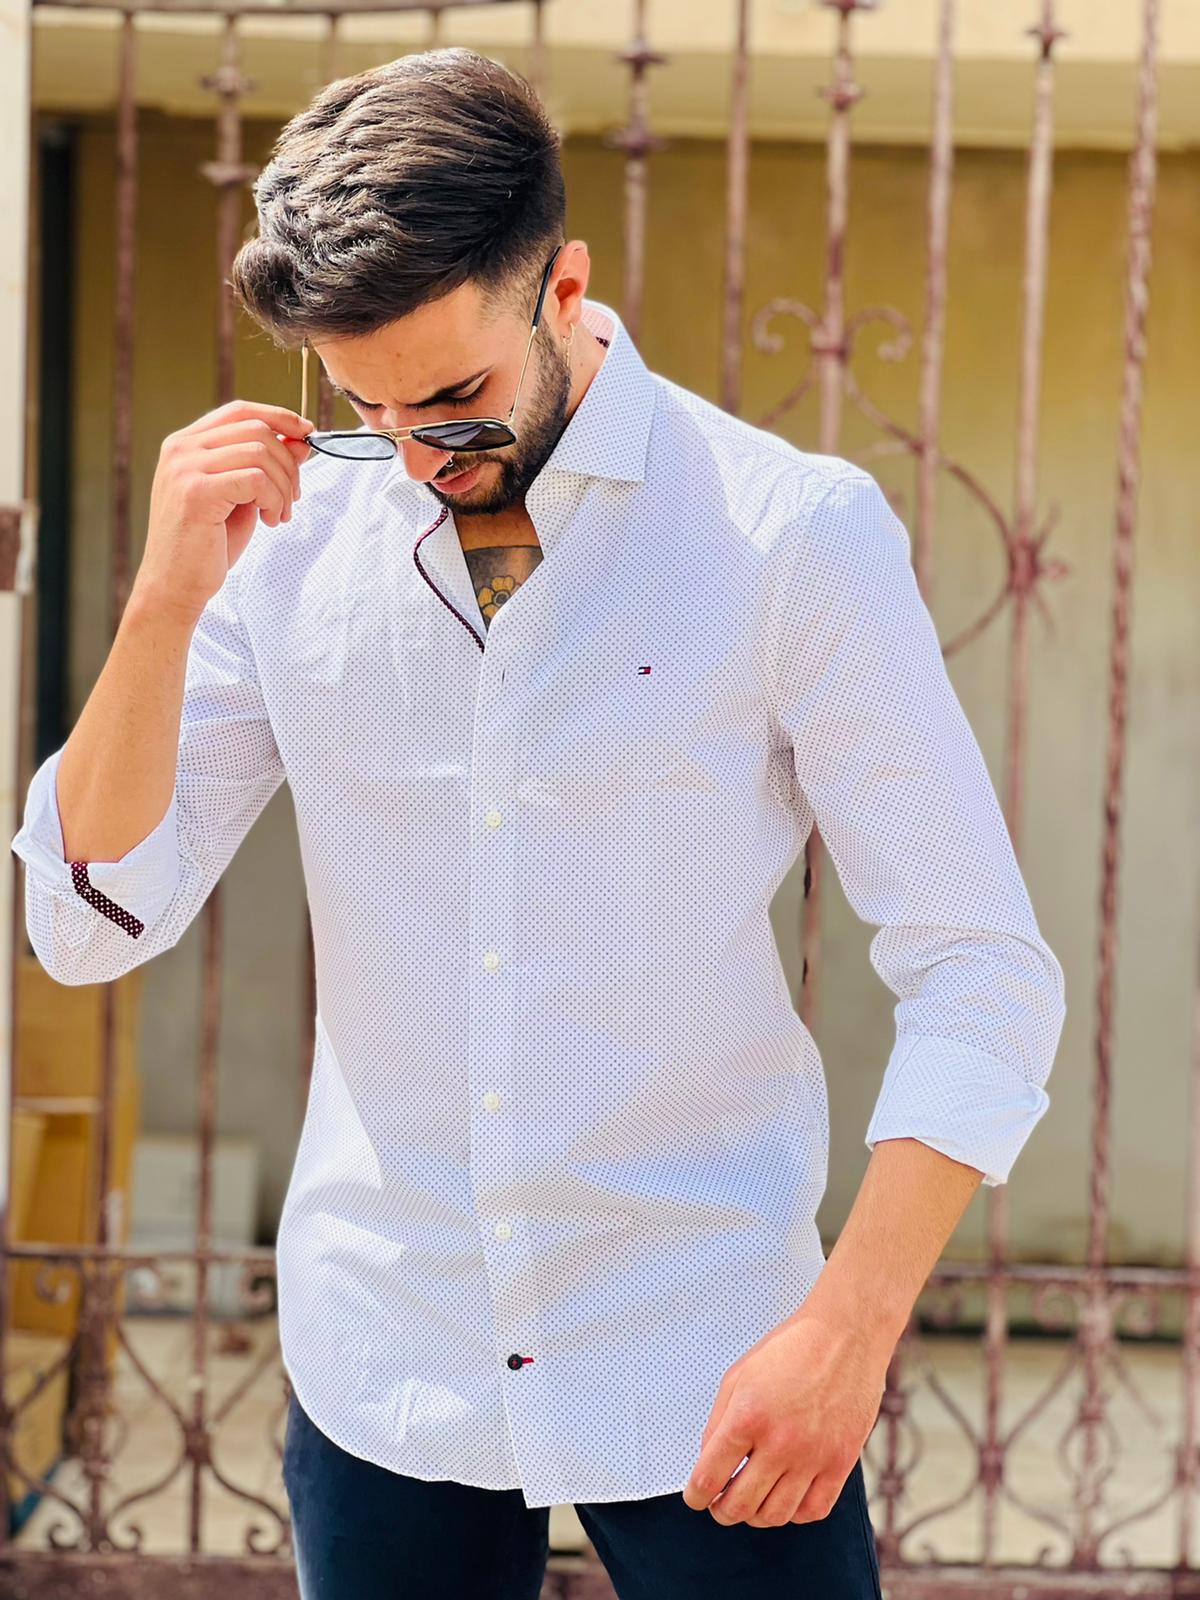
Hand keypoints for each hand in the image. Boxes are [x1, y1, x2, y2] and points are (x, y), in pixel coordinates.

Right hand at [135, 400, 313, 623]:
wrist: (175, 585)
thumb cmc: (207, 545)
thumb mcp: (242, 498)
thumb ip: (264, 467)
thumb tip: (300, 442)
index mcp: (186, 444)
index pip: (240, 411)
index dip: (279, 417)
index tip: (307, 433)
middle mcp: (181, 449)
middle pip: (256, 430)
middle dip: (288, 464)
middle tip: (292, 499)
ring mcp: (185, 468)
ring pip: (261, 453)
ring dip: (283, 487)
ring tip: (279, 515)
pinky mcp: (196, 492)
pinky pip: (256, 479)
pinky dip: (274, 500)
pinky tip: (269, 521)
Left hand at [681, 1307, 889, 1527]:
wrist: (845, 1335)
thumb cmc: (789, 1350)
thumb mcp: (739, 1375)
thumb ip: (718, 1422)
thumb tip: (707, 1463)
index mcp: (747, 1416)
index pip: (709, 1478)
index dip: (696, 1496)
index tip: (695, 1498)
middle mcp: (780, 1441)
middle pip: (739, 1506)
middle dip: (721, 1511)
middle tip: (719, 1503)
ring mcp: (813, 1456)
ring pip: (775, 1515)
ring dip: (756, 1515)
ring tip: (751, 1500)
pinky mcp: (841, 1462)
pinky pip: (813, 1510)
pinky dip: (794, 1513)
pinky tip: (786, 1496)